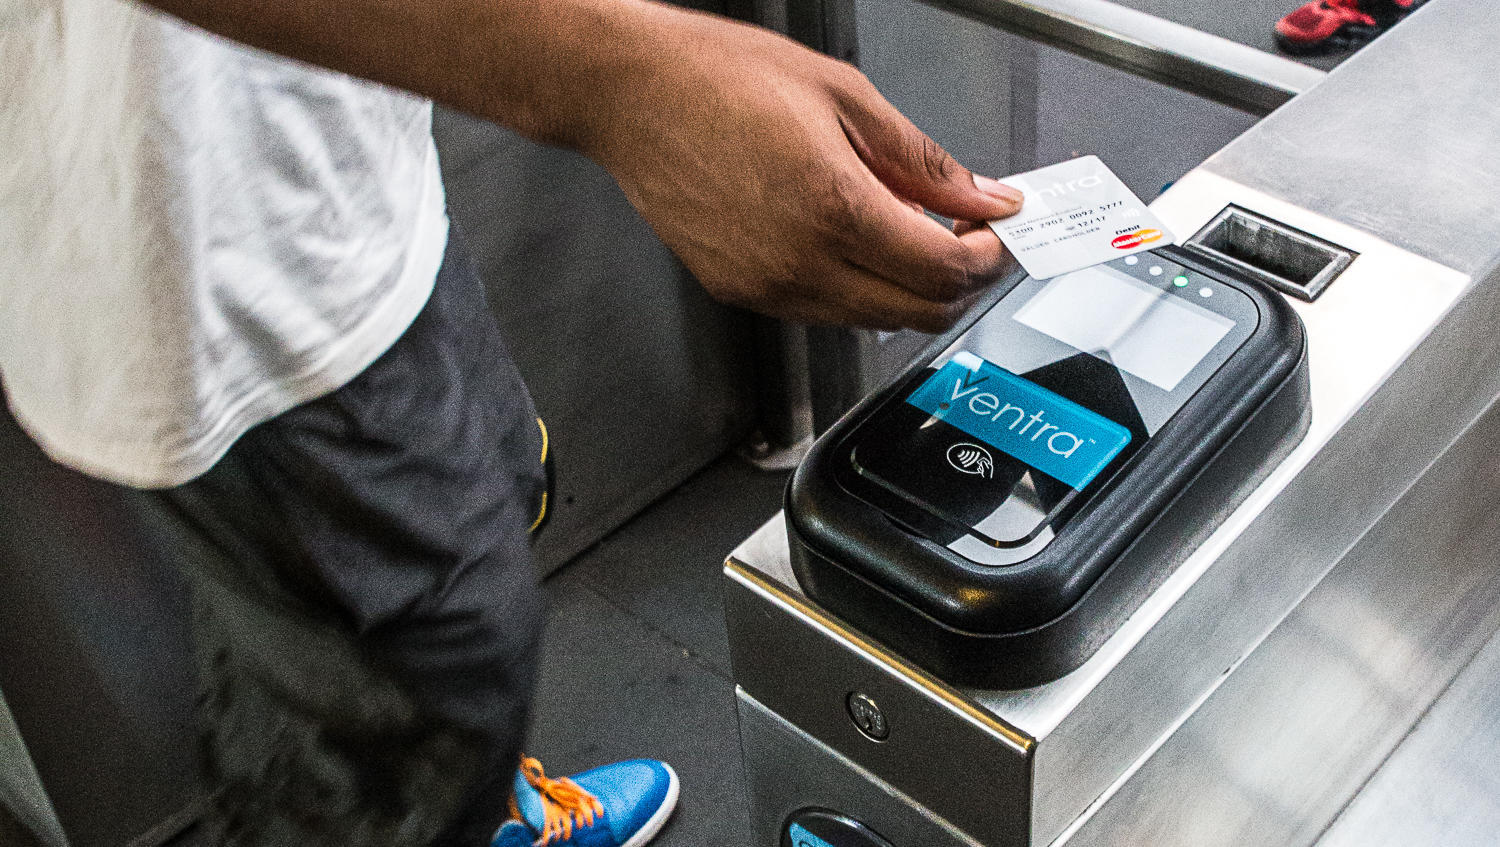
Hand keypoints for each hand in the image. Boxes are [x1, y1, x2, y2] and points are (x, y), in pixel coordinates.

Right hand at [584, 7, 1022, 332]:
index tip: (995, 232)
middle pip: (917, 312)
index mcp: (832, 207)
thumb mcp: (845, 97)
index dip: (986, 257)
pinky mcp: (739, 293)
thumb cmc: (719, 79)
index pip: (943, 270)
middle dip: (960, 282)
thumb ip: (922, 159)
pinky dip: (858, 290)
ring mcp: (766, 287)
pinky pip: (823, 311)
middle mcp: (799, 263)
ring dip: (909, 289)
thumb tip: (981, 195)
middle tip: (969, 239)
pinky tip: (856, 241)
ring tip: (911, 231)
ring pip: (871, 320)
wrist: (629, 95)